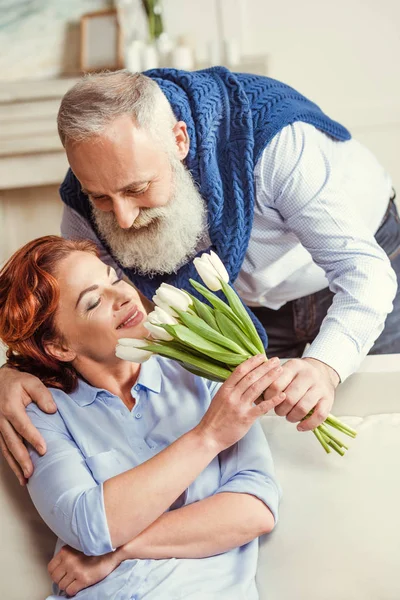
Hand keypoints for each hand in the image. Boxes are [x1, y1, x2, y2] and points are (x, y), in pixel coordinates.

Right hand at [0, 365, 55, 483]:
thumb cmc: (16, 382)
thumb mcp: (31, 382)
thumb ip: (42, 394)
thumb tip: (52, 410)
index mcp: (11, 408)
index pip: (23, 426)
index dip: (33, 438)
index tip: (43, 450)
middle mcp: (1, 420)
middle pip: (12, 443)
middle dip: (21, 459)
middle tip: (31, 473)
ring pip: (5, 449)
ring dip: (15, 465)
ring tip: (25, 479)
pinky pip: (3, 448)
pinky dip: (10, 460)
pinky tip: (17, 471)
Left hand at [48, 545, 121, 596]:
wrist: (111, 552)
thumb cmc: (95, 550)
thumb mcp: (78, 546)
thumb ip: (68, 553)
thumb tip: (59, 564)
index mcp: (65, 551)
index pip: (50, 568)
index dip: (55, 573)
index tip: (60, 574)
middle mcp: (69, 560)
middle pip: (55, 578)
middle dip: (61, 580)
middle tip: (67, 578)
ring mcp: (76, 570)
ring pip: (62, 586)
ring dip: (68, 585)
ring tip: (74, 581)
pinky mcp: (83, 579)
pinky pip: (70, 591)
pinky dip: (73, 590)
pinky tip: (78, 585)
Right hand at [196, 355, 285, 451]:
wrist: (208, 436)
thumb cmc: (214, 418)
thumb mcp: (219, 398)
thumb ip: (231, 389)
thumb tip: (243, 379)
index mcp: (225, 389)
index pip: (240, 371)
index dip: (252, 362)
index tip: (262, 356)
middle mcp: (232, 395)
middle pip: (251, 377)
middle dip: (265, 367)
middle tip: (276, 360)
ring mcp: (239, 407)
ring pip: (257, 388)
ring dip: (270, 378)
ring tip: (280, 371)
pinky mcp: (245, 419)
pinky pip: (261, 407)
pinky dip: (273, 400)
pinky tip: (282, 395)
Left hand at [262, 357, 339, 430]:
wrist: (323, 371)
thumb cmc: (298, 375)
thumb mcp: (285, 371)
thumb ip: (271, 381)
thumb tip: (255, 397)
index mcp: (294, 366)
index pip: (276, 384)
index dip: (269, 397)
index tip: (267, 401)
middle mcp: (308, 375)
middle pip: (289, 398)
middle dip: (280, 409)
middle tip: (278, 411)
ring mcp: (320, 387)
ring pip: (302, 408)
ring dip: (292, 417)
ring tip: (288, 416)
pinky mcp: (329, 399)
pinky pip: (319, 415)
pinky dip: (307, 424)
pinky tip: (300, 426)